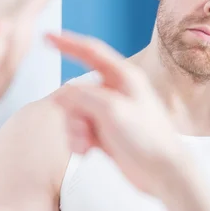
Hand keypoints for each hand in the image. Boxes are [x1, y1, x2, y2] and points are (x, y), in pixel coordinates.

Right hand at [47, 31, 188, 195]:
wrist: (163, 174)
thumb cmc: (148, 140)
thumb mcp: (112, 111)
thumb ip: (83, 96)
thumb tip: (64, 94)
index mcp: (124, 77)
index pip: (90, 51)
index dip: (67, 43)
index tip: (46, 36)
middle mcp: (117, 92)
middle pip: (77, 90)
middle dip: (72, 111)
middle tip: (83, 128)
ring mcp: (111, 113)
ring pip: (75, 112)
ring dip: (74, 130)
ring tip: (87, 145)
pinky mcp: (107, 133)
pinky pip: (80, 129)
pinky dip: (79, 140)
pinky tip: (88, 151)